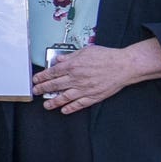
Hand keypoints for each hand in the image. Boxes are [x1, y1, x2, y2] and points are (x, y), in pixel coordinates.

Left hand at [31, 40, 148, 115]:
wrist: (124, 65)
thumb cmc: (107, 57)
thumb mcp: (85, 51)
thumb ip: (70, 56)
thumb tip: (58, 59)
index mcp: (73, 66)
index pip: (52, 73)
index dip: (42, 77)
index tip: (35, 80)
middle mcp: (77, 78)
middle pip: (55, 85)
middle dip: (43, 89)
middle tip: (36, 92)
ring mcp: (85, 89)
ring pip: (65, 97)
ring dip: (53, 102)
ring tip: (46, 105)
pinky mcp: (94, 96)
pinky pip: (79, 104)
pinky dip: (70, 108)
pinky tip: (64, 110)